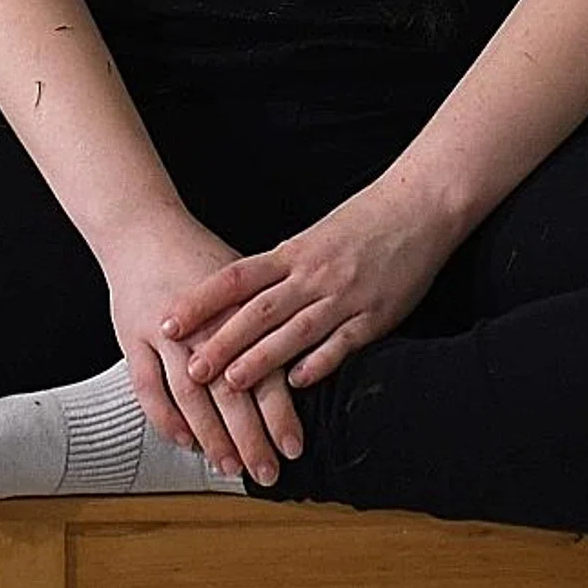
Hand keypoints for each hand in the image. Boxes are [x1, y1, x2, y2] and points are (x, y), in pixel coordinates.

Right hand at [104, 208, 304, 487]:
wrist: (144, 229)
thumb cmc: (199, 259)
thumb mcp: (241, 282)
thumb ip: (263, 324)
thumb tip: (296, 367)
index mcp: (238, 308)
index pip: (265, 370)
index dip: (280, 412)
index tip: (294, 447)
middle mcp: (205, 323)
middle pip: (230, 391)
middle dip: (250, 438)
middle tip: (267, 473)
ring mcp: (165, 334)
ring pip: (190, 395)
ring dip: (211, 437)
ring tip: (229, 467)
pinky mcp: (133, 339)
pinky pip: (148, 389)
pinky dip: (166, 419)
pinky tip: (185, 442)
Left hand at [161, 175, 459, 400]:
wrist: (420, 204)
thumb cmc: (365, 220)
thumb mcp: (315, 236)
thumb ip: (282, 268)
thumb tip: (242, 297)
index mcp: (295, 252)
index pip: (236, 278)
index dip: (200, 302)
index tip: (167, 322)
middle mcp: (313, 274)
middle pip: (259, 311)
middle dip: (222, 342)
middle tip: (190, 369)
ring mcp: (344, 295)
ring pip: (295, 331)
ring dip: (262, 359)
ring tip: (232, 383)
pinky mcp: (375, 314)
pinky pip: (343, 341)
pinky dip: (320, 361)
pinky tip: (300, 383)